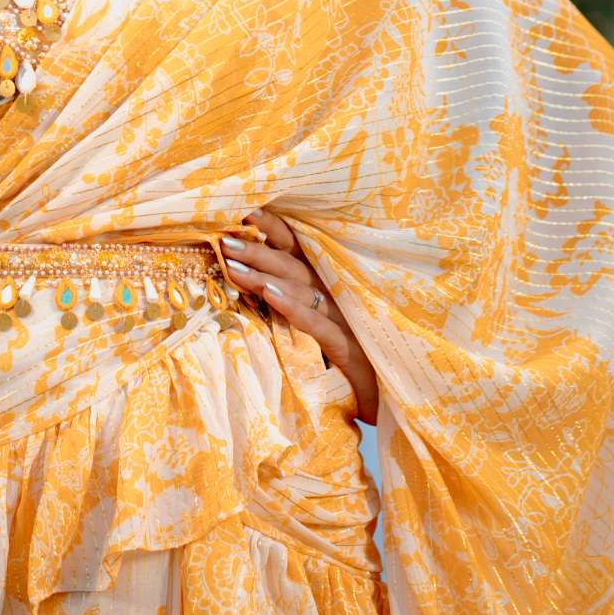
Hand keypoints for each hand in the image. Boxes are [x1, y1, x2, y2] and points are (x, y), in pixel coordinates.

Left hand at [219, 208, 378, 423]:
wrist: (389, 404)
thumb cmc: (348, 362)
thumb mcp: (316, 327)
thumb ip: (290, 301)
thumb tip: (246, 278)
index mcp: (328, 283)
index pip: (297, 247)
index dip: (271, 227)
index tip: (241, 211)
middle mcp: (338, 293)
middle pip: (293, 262)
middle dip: (257, 248)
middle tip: (223, 237)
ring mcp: (347, 319)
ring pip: (301, 288)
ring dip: (265, 275)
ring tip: (233, 265)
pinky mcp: (352, 350)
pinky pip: (317, 324)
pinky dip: (293, 307)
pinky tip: (269, 295)